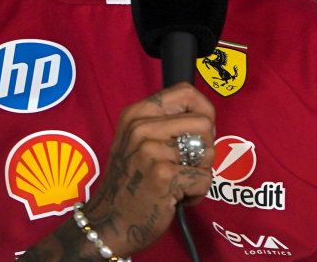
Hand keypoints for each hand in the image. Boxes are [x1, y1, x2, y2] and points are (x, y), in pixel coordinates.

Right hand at [17, 83, 215, 259]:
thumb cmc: (131, 183)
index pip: (186, 92)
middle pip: (204, 123)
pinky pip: (204, 178)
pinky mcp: (163, 175)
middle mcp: (141, 127)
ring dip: (199, 174)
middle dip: (205, 149)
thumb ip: (165, 123)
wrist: (108, 223)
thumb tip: (206, 116)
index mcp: (136, 113)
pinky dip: (196, 194)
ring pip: (208, 152)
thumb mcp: (136, 141)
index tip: (200, 133)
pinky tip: (175, 198)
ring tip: (177, 183)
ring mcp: (150, 150)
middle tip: (186, 166)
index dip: (204, 111)